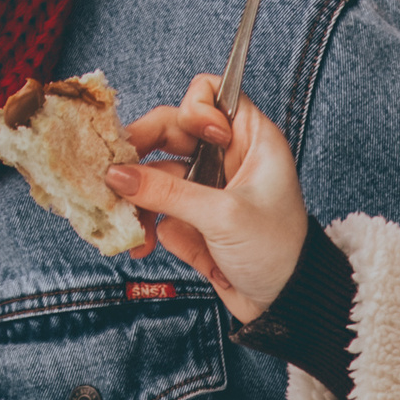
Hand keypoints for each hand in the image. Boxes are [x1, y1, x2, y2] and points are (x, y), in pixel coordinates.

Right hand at [110, 78, 307, 321]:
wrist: (284, 304)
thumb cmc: (278, 252)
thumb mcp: (224, 216)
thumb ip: (169, 192)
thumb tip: (117, 174)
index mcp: (250, 139)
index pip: (212, 94)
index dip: (194, 108)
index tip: (191, 135)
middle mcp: (225, 156)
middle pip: (170, 131)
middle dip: (141, 149)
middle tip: (115, 166)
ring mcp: (204, 187)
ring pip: (155, 172)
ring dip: (136, 195)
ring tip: (126, 219)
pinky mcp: (190, 218)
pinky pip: (155, 209)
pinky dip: (143, 224)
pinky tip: (140, 245)